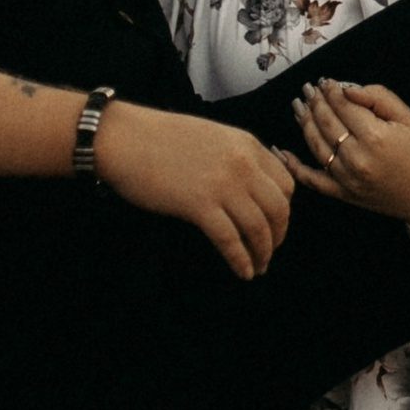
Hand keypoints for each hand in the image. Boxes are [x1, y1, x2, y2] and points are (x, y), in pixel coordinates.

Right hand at [93, 102, 295, 277]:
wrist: (124, 138)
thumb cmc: (158, 137)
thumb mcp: (211, 136)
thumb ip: (235, 157)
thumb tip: (248, 187)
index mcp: (247, 144)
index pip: (285, 183)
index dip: (284, 209)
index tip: (275, 224)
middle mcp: (242, 164)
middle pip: (278, 209)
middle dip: (278, 235)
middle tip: (270, 250)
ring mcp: (222, 185)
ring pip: (259, 228)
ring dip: (262, 253)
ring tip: (258, 267)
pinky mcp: (199, 205)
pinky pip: (230, 240)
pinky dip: (240, 260)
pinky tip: (242, 272)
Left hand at [288, 78, 409, 225]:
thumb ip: (378, 98)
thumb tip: (347, 88)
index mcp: (374, 137)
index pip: (342, 106)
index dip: (331, 90)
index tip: (325, 81)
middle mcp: (356, 158)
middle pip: (325, 123)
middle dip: (314, 102)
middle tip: (307, 88)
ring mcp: (347, 179)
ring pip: (315, 145)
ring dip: (304, 123)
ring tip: (298, 106)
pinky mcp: (344, 195)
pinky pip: (312, 180)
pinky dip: (294, 166)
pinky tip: (281, 151)